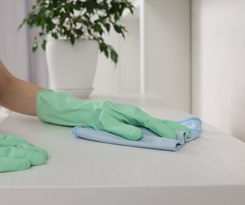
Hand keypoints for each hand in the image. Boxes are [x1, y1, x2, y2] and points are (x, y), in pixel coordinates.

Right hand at [0, 127, 47, 197]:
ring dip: (23, 156)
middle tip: (42, 154)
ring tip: (38, 159)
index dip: (20, 145)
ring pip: (4, 153)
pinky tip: (21, 163)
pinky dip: (8, 163)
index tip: (32, 148)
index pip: (3, 140)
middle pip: (8, 145)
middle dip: (27, 150)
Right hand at [37, 89, 190, 140]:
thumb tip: (140, 136)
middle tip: (180, 135)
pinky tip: (135, 136)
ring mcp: (107, 111)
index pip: (145, 119)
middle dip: (162, 126)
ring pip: (132, 119)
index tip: (179, 132)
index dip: (162, 125)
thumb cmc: (86, 116)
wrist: (64, 108)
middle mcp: (118, 109)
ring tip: (166, 135)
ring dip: (150, 127)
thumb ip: (122, 127)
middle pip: (144, 118)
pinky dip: (124, 129)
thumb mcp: (106, 122)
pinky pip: (112, 124)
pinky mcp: (96, 116)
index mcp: (121, 111)